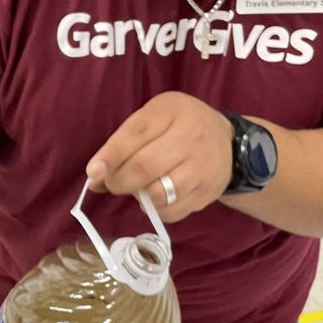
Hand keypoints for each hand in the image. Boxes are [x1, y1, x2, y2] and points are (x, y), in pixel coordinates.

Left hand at [86, 91, 234, 221]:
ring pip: (158, 194)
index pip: (135, 134)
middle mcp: (191, 137)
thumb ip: (123, 142)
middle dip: (118, 181)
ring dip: (137, 197)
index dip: (110, 156)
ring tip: (137, 188)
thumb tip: (95, 177)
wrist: (228, 141)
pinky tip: (154, 198)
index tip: (93, 171)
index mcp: (173, 111)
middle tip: (112, 183)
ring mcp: (202, 167)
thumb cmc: (180, 126)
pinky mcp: (207, 192)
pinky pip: (171, 212)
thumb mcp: (154, 118)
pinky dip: (154, 210)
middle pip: (144, 167)